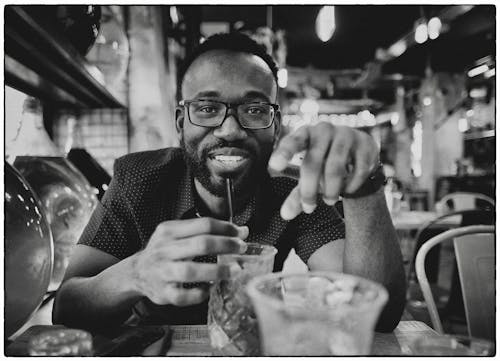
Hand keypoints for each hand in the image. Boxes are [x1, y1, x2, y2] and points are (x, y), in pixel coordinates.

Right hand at [130, 217, 247, 305]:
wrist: (136, 272)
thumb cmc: (164, 251)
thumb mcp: (176, 233)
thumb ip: (205, 231)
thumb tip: (240, 231)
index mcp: (169, 231)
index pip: (203, 225)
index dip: (226, 228)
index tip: (241, 233)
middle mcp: (165, 250)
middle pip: (200, 244)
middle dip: (226, 246)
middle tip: (241, 249)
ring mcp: (163, 272)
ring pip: (190, 271)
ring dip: (217, 271)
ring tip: (234, 271)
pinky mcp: (163, 293)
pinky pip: (183, 296)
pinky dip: (199, 294)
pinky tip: (210, 289)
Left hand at [268, 123, 378, 219]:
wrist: (359, 152)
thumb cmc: (326, 162)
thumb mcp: (310, 176)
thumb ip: (298, 194)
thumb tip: (286, 215)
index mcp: (306, 134)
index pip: (293, 141)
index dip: (284, 153)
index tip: (274, 166)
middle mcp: (324, 130)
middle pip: (313, 162)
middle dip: (309, 189)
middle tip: (309, 207)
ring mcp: (346, 135)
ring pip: (335, 168)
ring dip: (331, 190)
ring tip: (329, 200)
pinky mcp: (365, 145)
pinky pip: (356, 170)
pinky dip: (351, 186)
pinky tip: (348, 190)